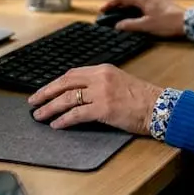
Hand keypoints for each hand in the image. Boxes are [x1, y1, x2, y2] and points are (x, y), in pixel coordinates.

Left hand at [28, 65, 162, 134]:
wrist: (160, 107)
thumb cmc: (143, 99)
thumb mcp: (120, 82)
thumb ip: (101, 83)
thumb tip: (80, 93)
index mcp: (103, 69)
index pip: (72, 74)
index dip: (55, 83)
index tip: (45, 91)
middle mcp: (100, 78)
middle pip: (65, 83)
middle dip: (46, 93)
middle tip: (33, 102)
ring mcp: (102, 93)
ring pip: (67, 99)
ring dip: (50, 108)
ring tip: (39, 116)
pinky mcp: (104, 108)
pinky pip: (77, 114)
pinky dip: (64, 120)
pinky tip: (56, 125)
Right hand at [99, 0, 185, 37]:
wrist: (188, 22)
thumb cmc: (169, 23)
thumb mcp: (146, 26)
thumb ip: (130, 25)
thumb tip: (119, 25)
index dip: (111, 2)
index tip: (104, 9)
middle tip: (111, 8)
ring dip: (127, 0)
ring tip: (120, 10)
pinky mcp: (160, 2)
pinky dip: (135, 3)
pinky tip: (135, 11)